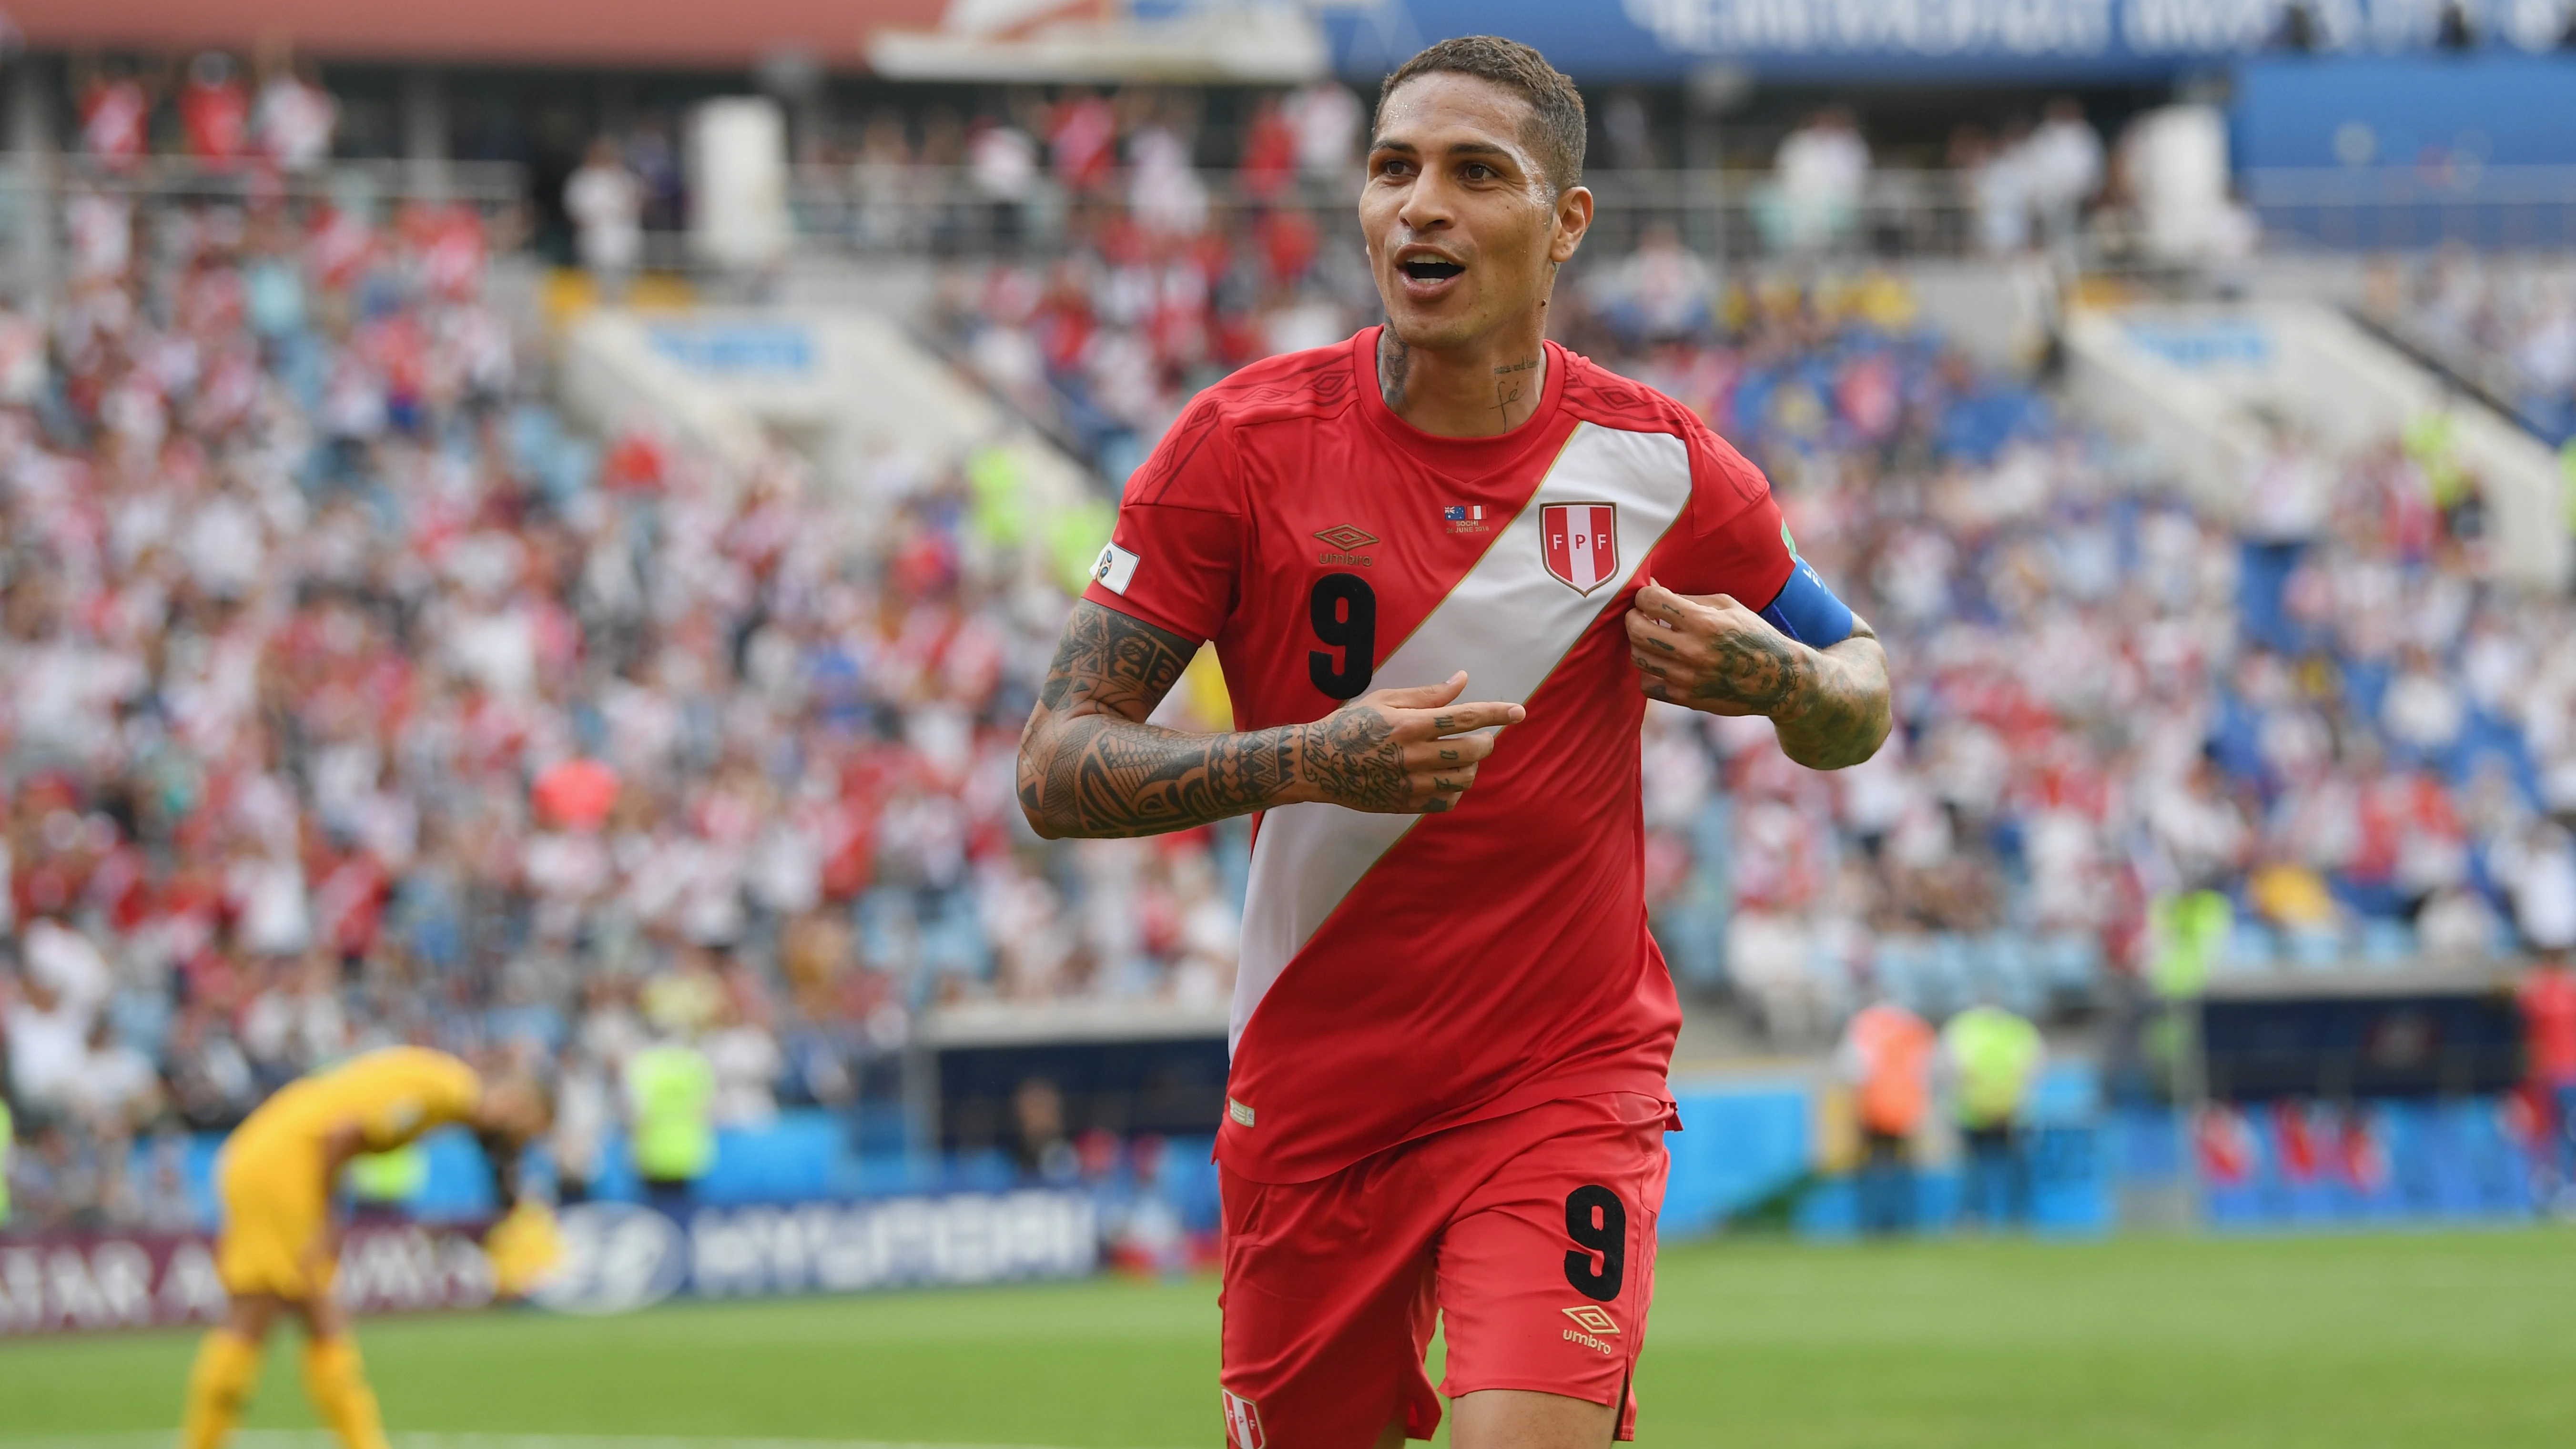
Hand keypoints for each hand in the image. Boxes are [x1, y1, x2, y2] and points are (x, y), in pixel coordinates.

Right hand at [1296, 671, 1523, 813]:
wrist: (1318, 763)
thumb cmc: (1351, 725)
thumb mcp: (1385, 700)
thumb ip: (1427, 694)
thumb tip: (1462, 680)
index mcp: (1409, 725)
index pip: (1465, 717)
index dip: (1496, 714)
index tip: (1520, 712)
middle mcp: (1413, 756)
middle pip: (1472, 751)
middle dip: (1487, 742)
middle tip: (1483, 737)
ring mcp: (1410, 784)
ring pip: (1464, 779)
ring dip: (1472, 766)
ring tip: (1462, 757)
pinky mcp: (1405, 804)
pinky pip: (1447, 802)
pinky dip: (1455, 790)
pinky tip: (1446, 778)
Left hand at [1624, 579, 1806, 715]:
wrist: (1778, 680)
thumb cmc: (1754, 635)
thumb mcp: (1728, 606)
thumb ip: (1688, 598)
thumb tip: (1653, 588)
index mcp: (1705, 623)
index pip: (1652, 601)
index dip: (1644, 595)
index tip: (1649, 597)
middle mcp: (1693, 651)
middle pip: (1637, 631)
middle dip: (1633, 618)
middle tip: (1642, 615)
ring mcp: (1688, 678)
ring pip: (1638, 657)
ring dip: (1639, 644)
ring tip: (1653, 638)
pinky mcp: (1686, 698)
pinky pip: (1647, 685)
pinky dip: (1648, 672)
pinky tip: (1661, 663)